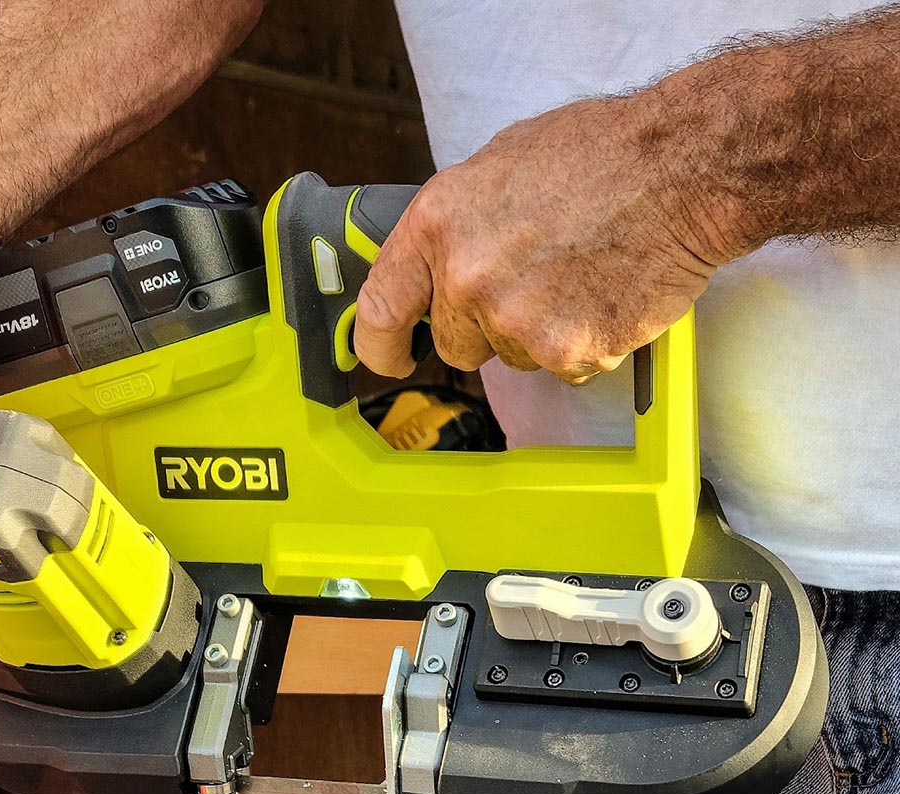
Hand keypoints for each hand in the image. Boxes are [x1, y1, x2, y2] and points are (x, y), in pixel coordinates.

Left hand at [353, 95, 734, 382]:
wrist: (683, 168)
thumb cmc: (598, 155)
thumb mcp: (495, 167)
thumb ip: (453, 228)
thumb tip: (432, 269)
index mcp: (438, 225)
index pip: (380, 309)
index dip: (380, 345)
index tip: (389, 357)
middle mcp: (467, 277)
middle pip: (453, 346)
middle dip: (483, 331)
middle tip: (530, 288)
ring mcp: (516, 319)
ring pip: (511, 358)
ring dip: (538, 333)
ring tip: (577, 275)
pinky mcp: (567, 350)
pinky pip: (562, 368)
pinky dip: (583, 344)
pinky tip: (604, 294)